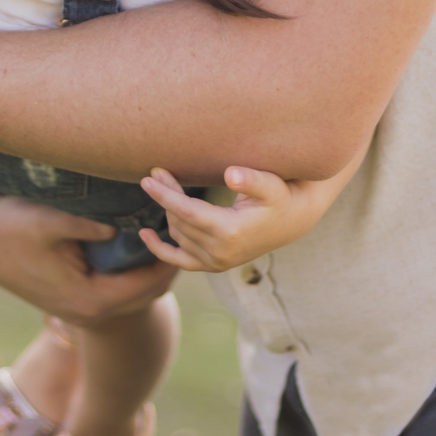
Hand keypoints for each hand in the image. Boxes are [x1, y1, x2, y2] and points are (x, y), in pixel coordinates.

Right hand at [0, 153, 177, 326]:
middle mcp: (86, 310)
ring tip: (168, 232)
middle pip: (145, 294)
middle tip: (184, 231)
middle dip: (166, 264)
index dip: (168, 260)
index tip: (182, 231)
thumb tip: (124, 223)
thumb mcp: (50, 220)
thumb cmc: (11, 225)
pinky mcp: (73, 294)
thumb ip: (89, 224)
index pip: (145, 287)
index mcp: (87, 300)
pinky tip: (140, 237)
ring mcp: (79, 306)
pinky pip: (116, 286)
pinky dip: (132, 268)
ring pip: (132, 292)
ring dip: (150, 267)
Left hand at [137, 162, 352, 271]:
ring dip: (168, 209)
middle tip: (158, 170)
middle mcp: (220, 252)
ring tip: (165, 183)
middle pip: (180, 220)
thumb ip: (252, 179)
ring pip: (178, 232)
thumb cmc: (280, 196)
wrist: (291, 221)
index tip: (147, 177)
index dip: (165, 194)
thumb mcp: (271, 185)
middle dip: (165, 194)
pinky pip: (180, 261)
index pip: (186, 212)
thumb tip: (231, 174)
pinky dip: (161, 249)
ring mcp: (216, 262)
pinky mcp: (213, 265)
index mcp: (230, 232)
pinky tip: (144, 235)